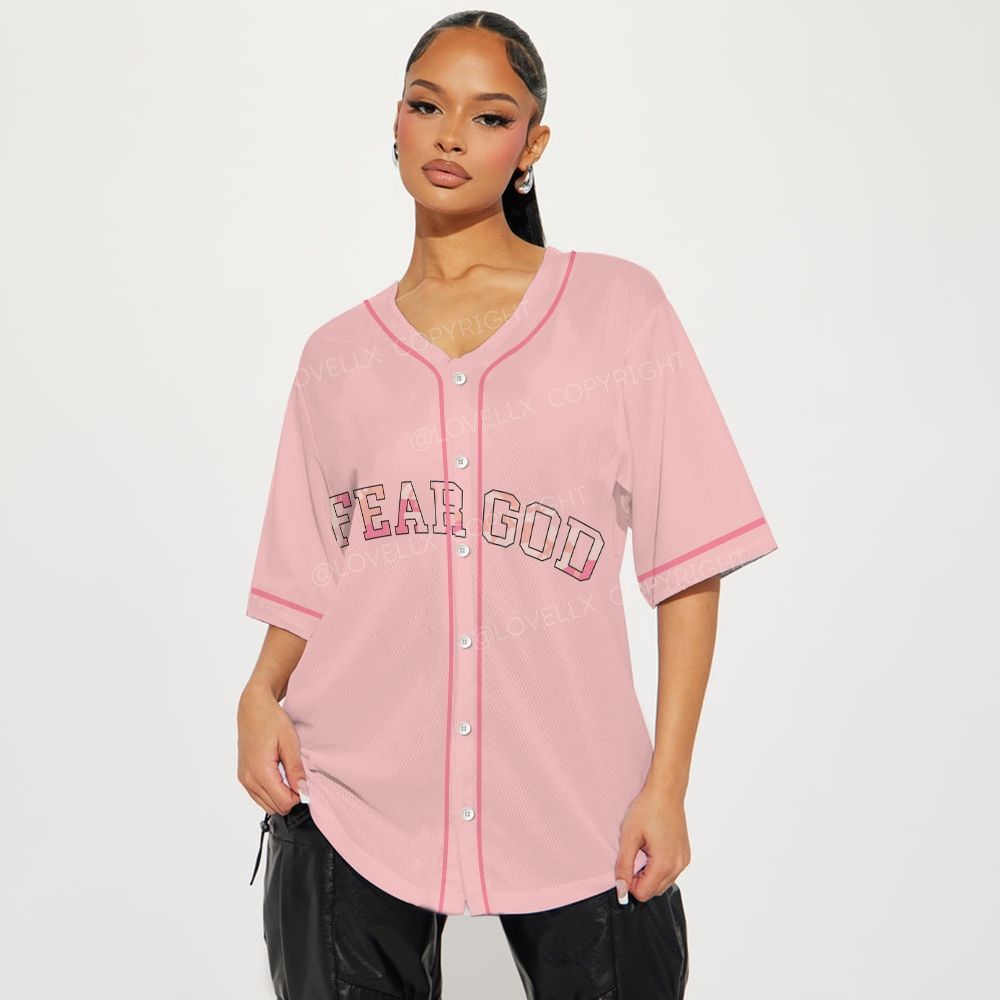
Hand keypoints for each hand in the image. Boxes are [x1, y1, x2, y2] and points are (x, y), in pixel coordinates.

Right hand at [236, 682, 308, 814]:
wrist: (253, 709)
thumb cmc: (271, 721)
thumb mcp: (290, 743)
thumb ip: (296, 770)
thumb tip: (303, 792)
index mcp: (260, 772)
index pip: (283, 803)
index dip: (298, 796)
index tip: (304, 782)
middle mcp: (248, 779)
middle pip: (275, 808)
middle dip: (290, 797)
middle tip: (297, 777)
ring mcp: (244, 779)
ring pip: (266, 805)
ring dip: (280, 796)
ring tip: (288, 774)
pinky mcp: (243, 776)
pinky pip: (258, 796)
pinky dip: (271, 792)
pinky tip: (279, 775)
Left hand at [615, 783, 690, 902]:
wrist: (666, 792)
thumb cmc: (647, 809)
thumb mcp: (628, 836)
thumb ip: (623, 866)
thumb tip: (621, 890)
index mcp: (664, 864)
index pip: (643, 894)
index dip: (629, 882)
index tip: (626, 862)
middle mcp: (679, 866)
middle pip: (653, 891)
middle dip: (639, 878)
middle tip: (634, 853)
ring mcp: (684, 861)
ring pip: (662, 883)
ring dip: (649, 873)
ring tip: (644, 849)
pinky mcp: (685, 855)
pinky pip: (670, 872)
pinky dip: (658, 867)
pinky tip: (653, 847)